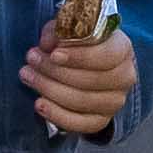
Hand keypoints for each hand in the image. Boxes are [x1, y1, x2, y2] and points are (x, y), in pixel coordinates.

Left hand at [20, 20, 137, 139]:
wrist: (87, 65)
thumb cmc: (78, 43)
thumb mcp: (69, 28)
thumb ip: (59, 31)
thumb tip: (47, 44)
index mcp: (122, 49)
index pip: (108, 55)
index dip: (80, 57)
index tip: (53, 54)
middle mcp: (124, 77)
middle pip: (91, 80)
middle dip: (55, 71)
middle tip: (31, 60)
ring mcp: (115, 102)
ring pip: (82, 101)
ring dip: (49, 89)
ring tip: (28, 75)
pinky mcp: (102, 120)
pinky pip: (81, 124)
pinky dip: (57, 115)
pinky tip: (39, 104)